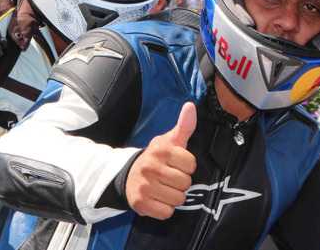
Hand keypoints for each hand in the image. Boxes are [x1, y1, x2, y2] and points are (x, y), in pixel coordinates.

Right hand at [126, 102, 196, 219]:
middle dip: (180, 182)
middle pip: (186, 183)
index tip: (175, 164)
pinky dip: (165, 208)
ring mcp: (144, 185)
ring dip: (174, 196)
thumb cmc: (155, 158)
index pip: (191, 165)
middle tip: (168, 177)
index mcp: (159, 149)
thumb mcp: (169, 141)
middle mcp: (150, 166)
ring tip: (163, 188)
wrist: (128, 175)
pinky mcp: (140, 203)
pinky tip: (157, 198)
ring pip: (178, 199)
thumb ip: (184, 126)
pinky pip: (167, 212)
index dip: (186, 166)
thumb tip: (191, 106)